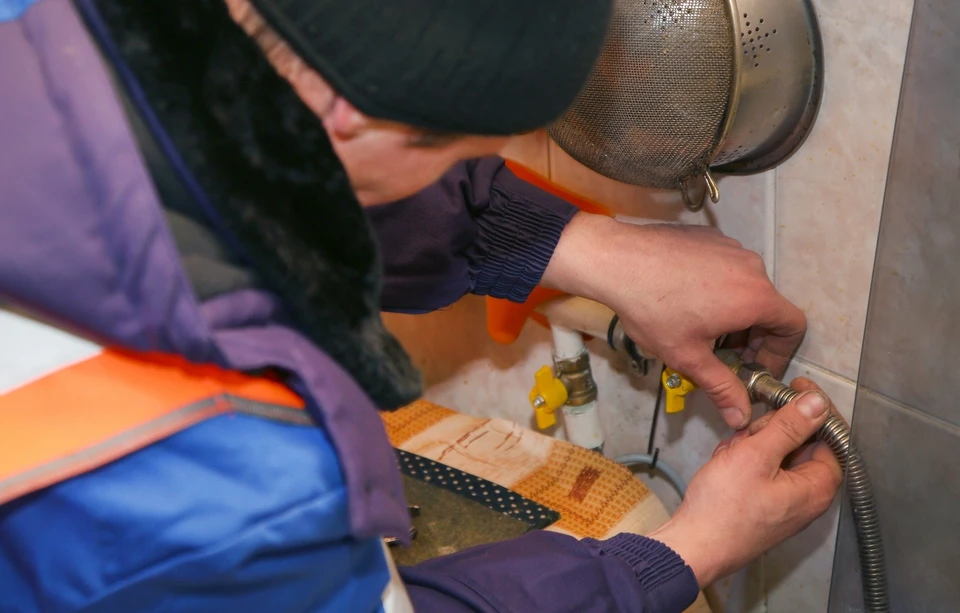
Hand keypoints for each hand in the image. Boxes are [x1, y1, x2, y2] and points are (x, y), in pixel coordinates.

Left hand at [542, 214, 805, 427]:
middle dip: (752, 337)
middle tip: (725, 356)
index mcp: (756, 297)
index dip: (780, 353)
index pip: (793, 326)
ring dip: (734, 313)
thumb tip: (741, 415)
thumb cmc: (652, 308)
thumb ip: (721, 387)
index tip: (755, 367)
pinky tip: (686, 302)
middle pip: (769, 307)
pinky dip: (719, 289)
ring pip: (746, 287)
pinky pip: (726, 268)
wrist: (617, 260)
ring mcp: (730, 248)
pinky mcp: (710, 238)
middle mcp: (751, 267)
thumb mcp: (688, 356)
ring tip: (701, 330)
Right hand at [646, 380, 843, 585]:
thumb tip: (818, 404)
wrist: (693, 546)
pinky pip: (761, 470)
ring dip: (752, 445)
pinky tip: (725, 465)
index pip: (832, 436)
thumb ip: (790, 426)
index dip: (816, 409)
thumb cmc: (723, 508)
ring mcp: (784, 501)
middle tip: (748, 435)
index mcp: (816, 487)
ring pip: (777, 454)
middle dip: (772, 431)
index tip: (798, 388)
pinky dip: (743, 461)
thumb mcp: (755, 456)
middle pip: (802, 443)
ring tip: (729, 456)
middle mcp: (806, 496)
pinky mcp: (763, 504)